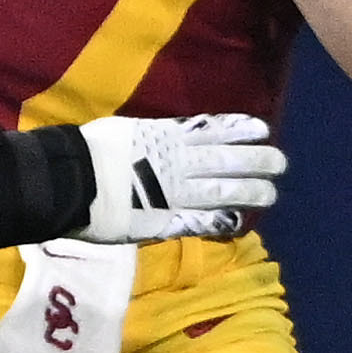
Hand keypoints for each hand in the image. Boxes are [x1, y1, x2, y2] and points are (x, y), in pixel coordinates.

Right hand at [78, 112, 285, 242]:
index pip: (212, 130)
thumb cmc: (90, 151)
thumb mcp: (123, 130)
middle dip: (257, 160)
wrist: (71, 181)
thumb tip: (155, 134)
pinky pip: (201, 222)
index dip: (239, 130)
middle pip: (226, 159)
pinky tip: (239, 223)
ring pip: (222, 191)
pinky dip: (222, 222)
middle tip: (280, 163)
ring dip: (250, 192)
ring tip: (271, 193)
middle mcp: (179, 162)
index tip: (261, 129)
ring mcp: (176, 193)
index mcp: (166, 135)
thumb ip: (146, 135)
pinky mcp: (167, 221)